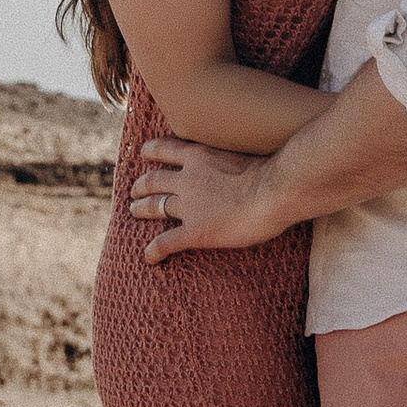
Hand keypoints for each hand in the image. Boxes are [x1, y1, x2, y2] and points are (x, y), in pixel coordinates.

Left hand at [132, 139, 270, 262]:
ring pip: (156, 207)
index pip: (166, 149)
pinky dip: (154, 250)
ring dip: (142, 209)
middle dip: (142, 185)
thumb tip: (246, 156)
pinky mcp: (195, 232)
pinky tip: (149, 257)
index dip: (151, 151)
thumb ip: (236, 154)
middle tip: (135, 190)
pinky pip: (167, 242)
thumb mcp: (248, 149)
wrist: (272, 192)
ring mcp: (189, 206)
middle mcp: (188, 179)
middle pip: (155, 180)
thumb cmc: (271, 171)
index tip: (144, 153)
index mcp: (199, 156)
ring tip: (134, 211)